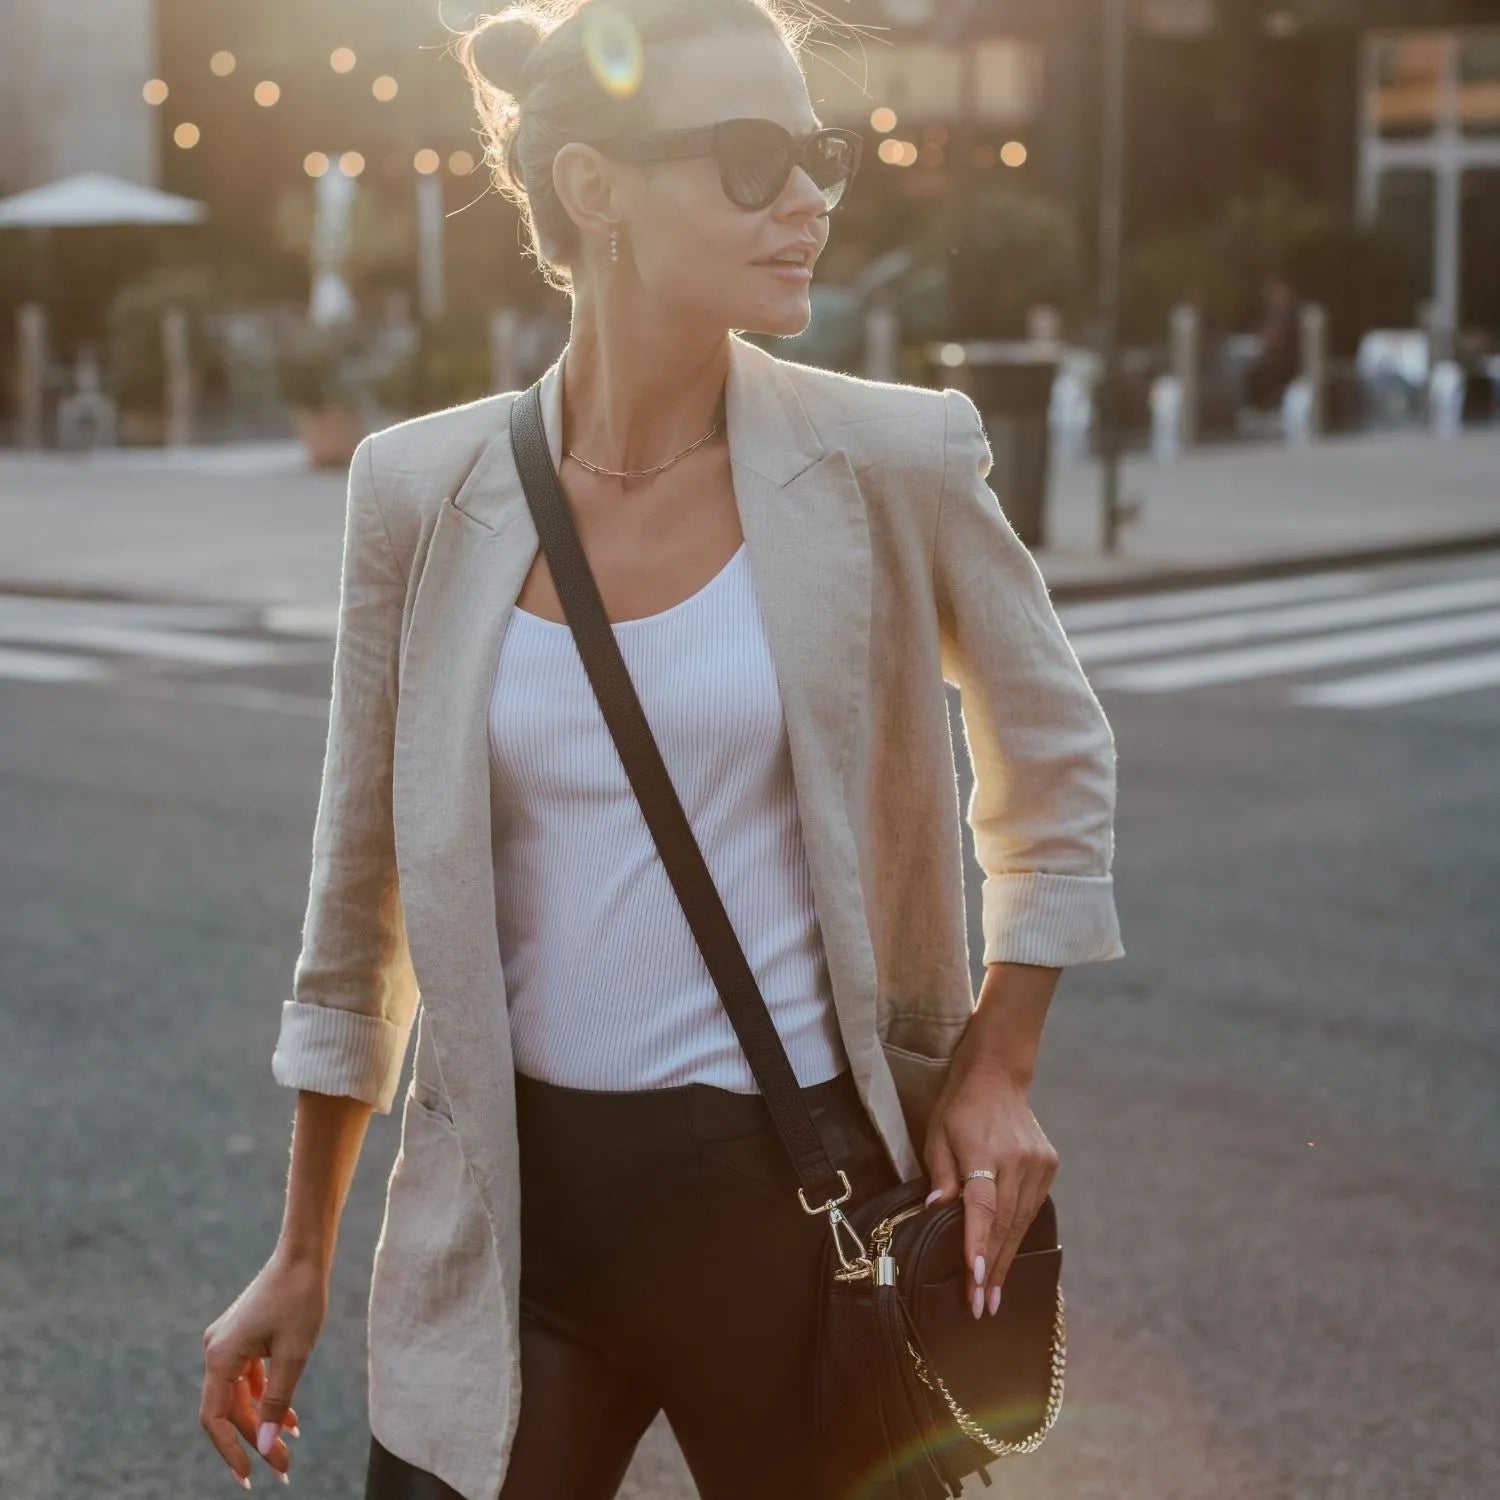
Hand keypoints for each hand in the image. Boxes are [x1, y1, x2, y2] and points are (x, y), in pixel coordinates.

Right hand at [200, 1249, 326, 1487]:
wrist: (304, 1254)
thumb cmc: (300, 1298)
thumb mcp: (294, 1354)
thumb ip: (277, 1402)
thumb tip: (266, 1446)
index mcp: (220, 1356)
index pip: (216, 1418)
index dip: (231, 1451)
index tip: (251, 1477)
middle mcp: (216, 1351)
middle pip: (231, 1410)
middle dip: (256, 1440)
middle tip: (283, 1468)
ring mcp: (228, 1343)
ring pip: (241, 1396)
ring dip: (264, 1421)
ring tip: (289, 1448)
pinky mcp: (243, 1337)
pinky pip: (250, 1378)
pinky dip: (268, 1397)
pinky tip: (290, 1419)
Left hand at [921, 1051, 1058, 1319]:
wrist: (997, 1076)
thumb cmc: (958, 1107)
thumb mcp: (937, 1134)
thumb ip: (940, 1174)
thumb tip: (936, 1211)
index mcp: (984, 1152)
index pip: (982, 1207)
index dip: (978, 1245)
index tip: (976, 1280)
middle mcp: (1016, 1160)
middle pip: (1004, 1223)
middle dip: (992, 1268)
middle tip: (982, 1306)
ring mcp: (1037, 1164)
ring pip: (1021, 1221)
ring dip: (1006, 1258)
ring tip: (993, 1293)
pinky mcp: (1048, 1165)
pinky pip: (1032, 1208)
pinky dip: (1018, 1234)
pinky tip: (1008, 1257)